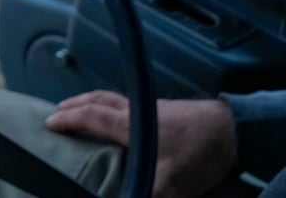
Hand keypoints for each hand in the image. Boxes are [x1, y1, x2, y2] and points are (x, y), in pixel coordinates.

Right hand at [46, 91, 238, 197]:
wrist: (237, 131)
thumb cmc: (200, 155)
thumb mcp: (171, 185)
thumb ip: (147, 195)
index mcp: (131, 125)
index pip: (90, 117)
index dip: (68, 119)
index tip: (49, 123)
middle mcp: (137, 110)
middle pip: (98, 100)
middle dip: (74, 104)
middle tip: (57, 111)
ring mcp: (153, 106)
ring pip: (113, 98)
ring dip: (93, 102)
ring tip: (82, 110)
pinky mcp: (166, 109)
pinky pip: (128, 102)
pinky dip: (112, 105)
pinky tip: (120, 117)